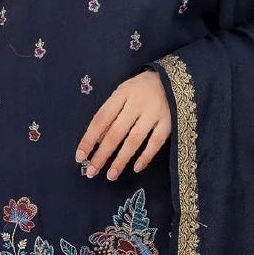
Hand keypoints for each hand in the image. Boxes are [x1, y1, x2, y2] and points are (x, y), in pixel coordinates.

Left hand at [75, 68, 169, 182]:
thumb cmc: (141, 89)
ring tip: (110, 175)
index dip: (89, 139)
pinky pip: (155, 143)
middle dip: (102, 154)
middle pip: (115, 133)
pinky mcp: (169, 122)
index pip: (101, 119)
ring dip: (121, 160)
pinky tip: (136, 168)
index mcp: (121, 94)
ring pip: (134, 140)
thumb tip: (96, 142)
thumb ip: (111, 115)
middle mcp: (136, 104)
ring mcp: (154, 113)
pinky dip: (145, 156)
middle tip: (91, 172)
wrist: (174, 79)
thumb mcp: (122, 94)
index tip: (80, 156)